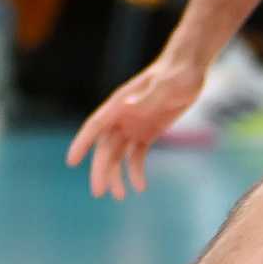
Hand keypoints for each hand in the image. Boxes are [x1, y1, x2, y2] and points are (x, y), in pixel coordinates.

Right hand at [66, 52, 208, 200]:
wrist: (190, 68)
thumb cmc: (178, 72)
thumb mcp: (168, 84)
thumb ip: (150, 96)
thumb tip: (129, 105)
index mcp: (121, 104)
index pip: (95, 126)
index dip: (82, 143)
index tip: (72, 162)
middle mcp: (123, 116)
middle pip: (105, 147)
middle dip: (101, 170)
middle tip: (98, 192)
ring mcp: (134, 124)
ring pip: (118, 154)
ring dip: (117, 174)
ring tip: (119, 196)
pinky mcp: (148, 131)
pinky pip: (136, 154)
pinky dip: (136, 170)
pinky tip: (140, 187)